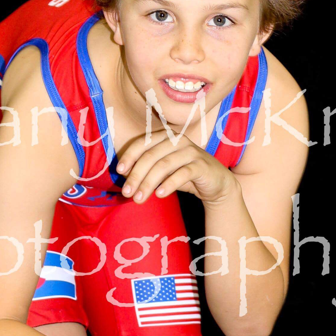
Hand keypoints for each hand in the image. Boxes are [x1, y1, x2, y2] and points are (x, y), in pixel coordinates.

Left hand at [116, 132, 237, 206]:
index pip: (143, 143)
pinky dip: (169, 184)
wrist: (216, 184)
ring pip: (164, 165)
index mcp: (166, 137)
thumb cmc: (184, 175)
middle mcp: (178, 140)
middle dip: (136, 175)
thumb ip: (146, 168)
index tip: (119, 172)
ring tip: (139, 199)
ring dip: (148, 183)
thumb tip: (124, 173)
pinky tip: (160, 195)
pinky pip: (182, 174)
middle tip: (126, 193)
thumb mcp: (163, 171)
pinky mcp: (202, 165)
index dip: (129, 156)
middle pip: (151, 156)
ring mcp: (191, 151)